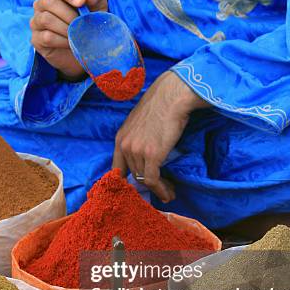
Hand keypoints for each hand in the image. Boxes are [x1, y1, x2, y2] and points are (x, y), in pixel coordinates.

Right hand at [30, 0, 107, 79]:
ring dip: (66, 28)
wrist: (84, 50)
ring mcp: (36, 21)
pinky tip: (71, 43)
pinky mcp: (36, 39)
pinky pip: (47, 37)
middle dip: (69, 14)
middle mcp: (41, 4)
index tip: (81, 1)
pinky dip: (63, 40)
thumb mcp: (97, 8)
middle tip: (82, 24)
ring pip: (46, 19)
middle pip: (49, 1)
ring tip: (78, 34)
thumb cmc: (88, 24)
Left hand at [113, 70, 209, 201]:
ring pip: (144, 179)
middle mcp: (124, 146)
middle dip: (148, 186)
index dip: (127, 182)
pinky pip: (152, 180)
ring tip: (169, 193)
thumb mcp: (140, 123)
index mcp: (120, 138)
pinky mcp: (151, 155)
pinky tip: (169, 193)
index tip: (138, 190)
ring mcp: (136, 151)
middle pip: (134, 175)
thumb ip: (137, 139)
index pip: (116, 169)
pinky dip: (161, 189)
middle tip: (163, 190)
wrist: (172, 96)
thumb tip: (143, 156)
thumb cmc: (161, 106)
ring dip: (158, 189)